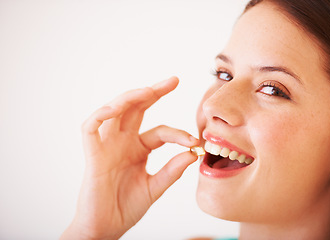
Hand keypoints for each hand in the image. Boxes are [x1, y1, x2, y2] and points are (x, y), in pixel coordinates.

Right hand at [60, 77, 198, 239]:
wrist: (106, 228)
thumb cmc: (127, 206)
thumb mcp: (156, 187)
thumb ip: (172, 170)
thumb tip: (193, 152)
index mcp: (138, 148)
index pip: (161, 131)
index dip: (177, 134)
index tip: (194, 141)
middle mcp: (123, 141)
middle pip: (136, 108)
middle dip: (153, 92)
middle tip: (173, 80)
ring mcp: (107, 145)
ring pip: (114, 111)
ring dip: (129, 98)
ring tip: (149, 91)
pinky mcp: (92, 154)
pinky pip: (90, 127)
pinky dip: (101, 115)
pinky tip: (116, 108)